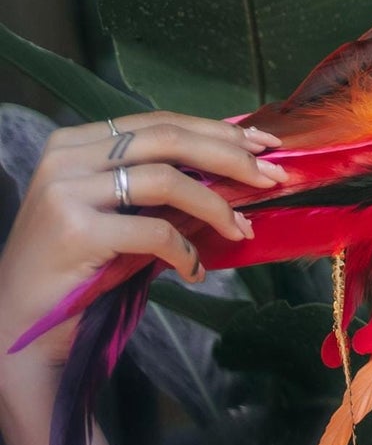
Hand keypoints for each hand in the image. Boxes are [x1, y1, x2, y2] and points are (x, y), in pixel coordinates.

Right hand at [0, 109, 286, 389]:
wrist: (18, 321)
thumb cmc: (74, 270)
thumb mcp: (114, 215)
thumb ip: (155, 189)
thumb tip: (229, 174)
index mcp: (76, 143)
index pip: (158, 122)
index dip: (215, 131)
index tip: (262, 145)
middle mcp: (67, 157)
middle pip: (167, 139)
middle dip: (229, 156)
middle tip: (272, 177)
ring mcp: (67, 191)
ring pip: (165, 179)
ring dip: (216, 205)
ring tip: (241, 229)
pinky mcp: (75, 231)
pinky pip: (153, 231)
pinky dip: (185, 251)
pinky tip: (194, 271)